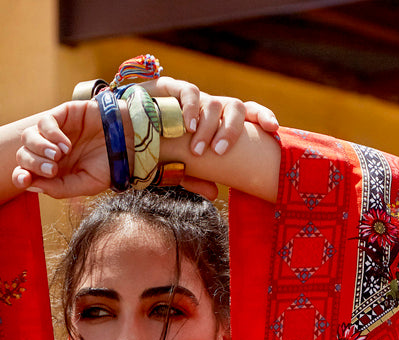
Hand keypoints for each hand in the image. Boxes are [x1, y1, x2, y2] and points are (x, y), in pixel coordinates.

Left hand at [12, 100, 122, 198]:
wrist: (131, 145)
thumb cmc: (110, 167)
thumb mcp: (85, 185)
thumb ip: (59, 189)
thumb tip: (31, 186)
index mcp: (53, 171)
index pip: (25, 172)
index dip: (20, 176)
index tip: (24, 180)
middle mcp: (49, 151)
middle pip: (24, 154)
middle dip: (34, 164)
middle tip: (53, 170)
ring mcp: (55, 132)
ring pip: (29, 136)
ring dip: (40, 148)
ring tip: (59, 156)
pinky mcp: (64, 114)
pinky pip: (45, 122)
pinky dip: (51, 134)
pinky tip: (65, 144)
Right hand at [147, 78, 278, 199]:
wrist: (125, 130)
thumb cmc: (160, 150)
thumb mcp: (180, 167)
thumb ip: (197, 178)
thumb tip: (215, 194)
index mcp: (220, 123)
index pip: (249, 115)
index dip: (263, 117)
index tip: (273, 130)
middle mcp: (211, 108)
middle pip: (236, 108)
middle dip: (232, 130)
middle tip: (220, 152)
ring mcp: (194, 98)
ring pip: (214, 102)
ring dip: (209, 126)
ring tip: (199, 148)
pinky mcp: (172, 87)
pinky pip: (189, 92)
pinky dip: (190, 109)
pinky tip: (187, 127)